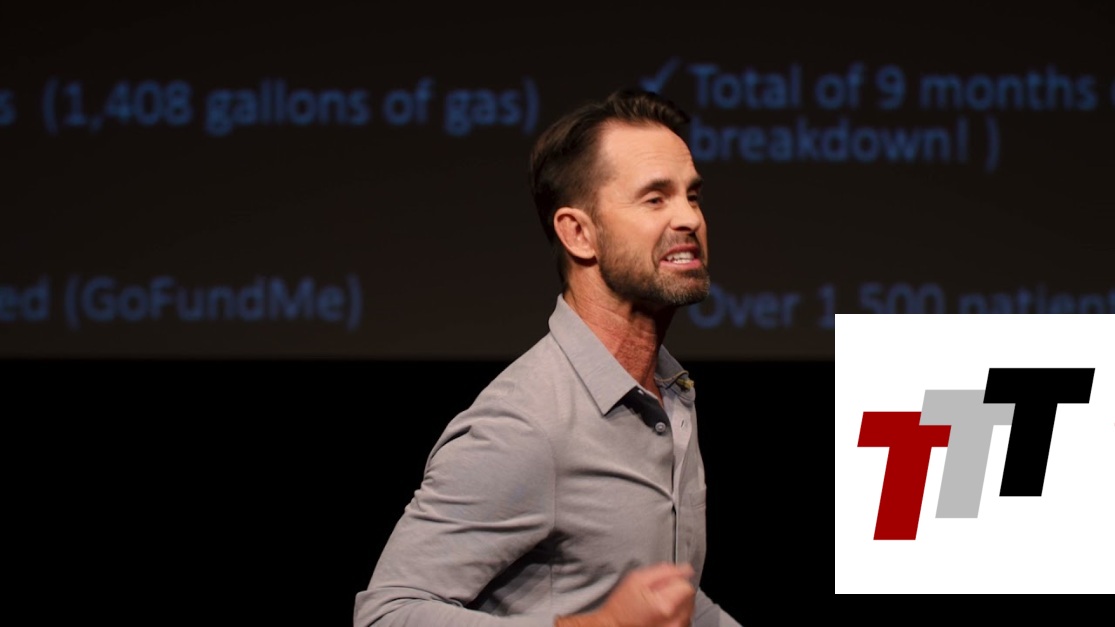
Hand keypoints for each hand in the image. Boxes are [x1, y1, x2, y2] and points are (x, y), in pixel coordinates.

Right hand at [556, 562, 695, 626]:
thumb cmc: (621, 607)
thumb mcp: (636, 580)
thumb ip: (664, 571)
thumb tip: (685, 569)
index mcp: (664, 604)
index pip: (686, 586)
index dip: (675, 582)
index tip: (664, 585)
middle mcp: (673, 621)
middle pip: (689, 599)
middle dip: (677, 593)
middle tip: (658, 595)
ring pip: (688, 611)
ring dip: (677, 606)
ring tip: (658, 606)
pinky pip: (683, 621)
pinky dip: (675, 617)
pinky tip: (661, 616)